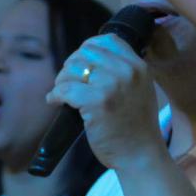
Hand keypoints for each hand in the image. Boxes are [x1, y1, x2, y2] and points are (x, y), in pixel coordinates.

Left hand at [47, 33, 163, 172]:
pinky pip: (65, 90)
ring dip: (61, 81)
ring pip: (72, 69)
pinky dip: (55, 95)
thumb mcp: (140, 90)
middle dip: (71, 66)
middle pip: (85, 53)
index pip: (107, 40)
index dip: (87, 49)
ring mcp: (111, 85)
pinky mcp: (96, 102)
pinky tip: (54, 101)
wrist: (140, 155)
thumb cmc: (136, 127)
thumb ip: (123, 72)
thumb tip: (89, 60)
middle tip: (66, 82)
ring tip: (61, 93)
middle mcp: (126, 71)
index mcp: (138, 66)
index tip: (78, 63)